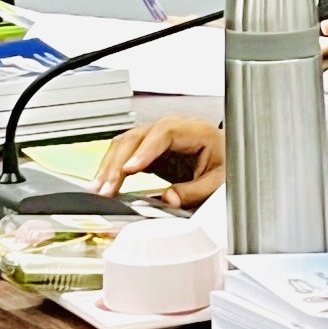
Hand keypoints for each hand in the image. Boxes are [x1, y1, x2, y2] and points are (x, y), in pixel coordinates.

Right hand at [88, 116, 224, 206]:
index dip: (145, 150)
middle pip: (138, 137)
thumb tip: (168, 199)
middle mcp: (173, 129)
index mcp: (195, 130)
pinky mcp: (150, 150)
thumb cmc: (226, 163)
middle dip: (118, 162)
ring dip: (110, 166)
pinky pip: (127, 154)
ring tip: (99, 189)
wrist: (229, 159)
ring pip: (127, 144)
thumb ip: (195, 191)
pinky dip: (113, 169)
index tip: (130, 169)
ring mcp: (159, 138)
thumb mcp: (219, 181)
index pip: (164, 133)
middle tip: (107, 188)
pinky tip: (105, 184)